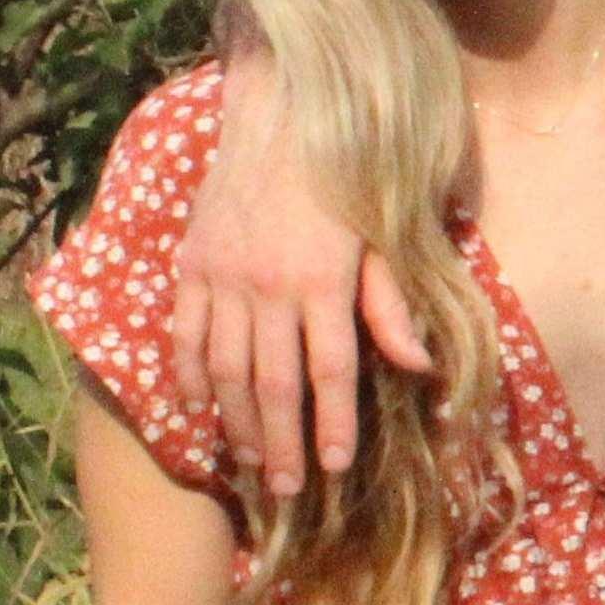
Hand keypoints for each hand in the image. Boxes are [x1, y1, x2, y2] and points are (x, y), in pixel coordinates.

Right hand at [167, 54, 429, 497]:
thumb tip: (419, 366)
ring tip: (248, 461)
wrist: (280, 117)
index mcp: (323, 281)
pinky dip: (190, 377)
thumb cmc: (344, 181)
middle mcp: (268, 285)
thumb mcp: (382, 239)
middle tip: (285, 488)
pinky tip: (201, 410)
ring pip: (224, 367)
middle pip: (273, 383)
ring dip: (236, 420)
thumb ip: (392, 305)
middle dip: (279, 441)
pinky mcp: (191, 264)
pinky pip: (185, 335)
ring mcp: (222, 277)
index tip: (332, 466)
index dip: (331, 424)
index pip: (329, 371)